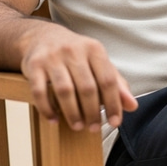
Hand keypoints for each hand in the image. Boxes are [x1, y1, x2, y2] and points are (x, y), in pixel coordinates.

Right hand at [19, 23, 137, 131]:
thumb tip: (133, 106)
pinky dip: (47, 109)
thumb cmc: (76, 55)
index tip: (115, 122)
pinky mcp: (33, 65)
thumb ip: (116, 83)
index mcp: (94, 49)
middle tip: (94, 128)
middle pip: (87, 87)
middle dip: (92, 112)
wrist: (42, 36)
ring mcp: (52, 57)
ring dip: (72, 113)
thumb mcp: (98, 62)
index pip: (108, 80)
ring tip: (78, 126)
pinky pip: (40, 91)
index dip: (113, 104)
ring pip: (65, 91)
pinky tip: (54, 120)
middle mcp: (74, 50)